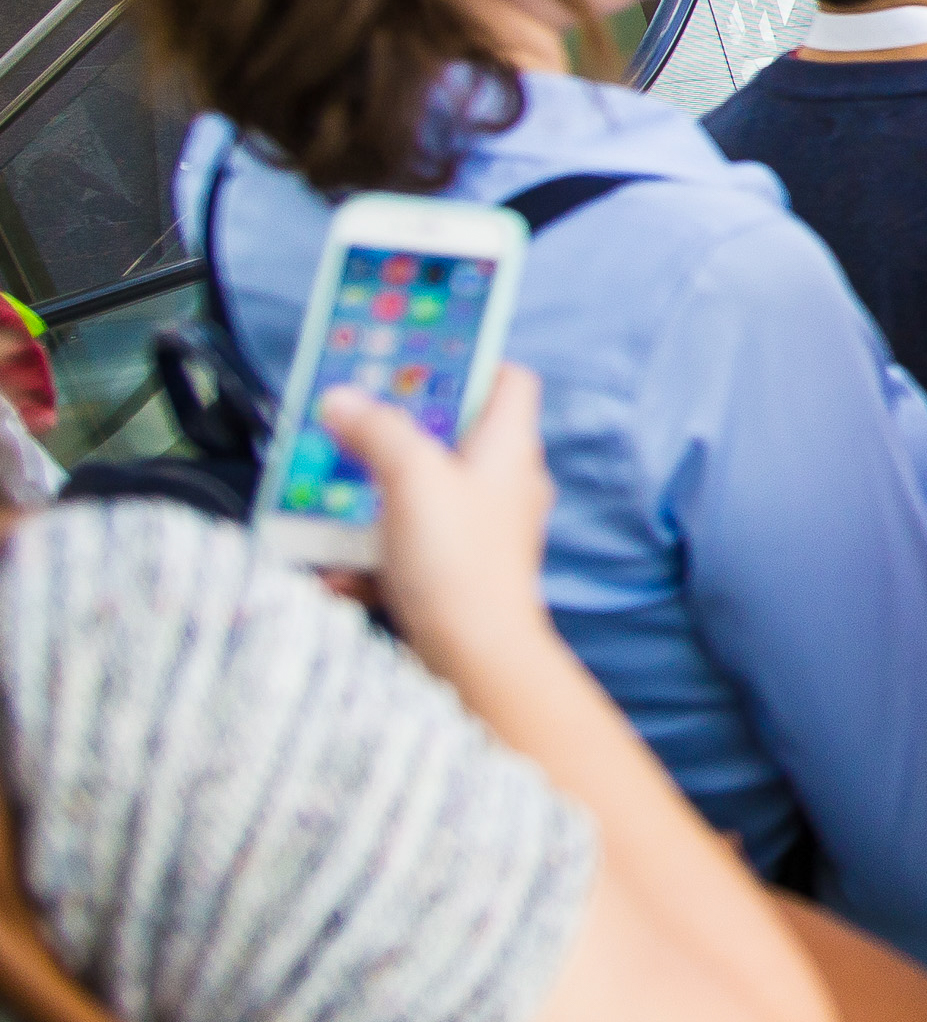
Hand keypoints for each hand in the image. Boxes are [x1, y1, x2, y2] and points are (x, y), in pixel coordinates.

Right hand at [315, 366, 556, 667]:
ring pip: (421, 496)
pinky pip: (407, 550)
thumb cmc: (458, 562)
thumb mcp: (411, 477)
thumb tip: (344, 399)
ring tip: (323, 499)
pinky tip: (332, 573)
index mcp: (509, 449)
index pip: (509, 382)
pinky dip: (370, 557)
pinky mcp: (458, 573)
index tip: (415, 361)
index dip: (468, 362)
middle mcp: (505, 485)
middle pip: (452, 438)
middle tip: (348, 427)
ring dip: (371, 499)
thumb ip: (377, 431)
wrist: (476, 659)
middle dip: (395, 435)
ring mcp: (483, 531)